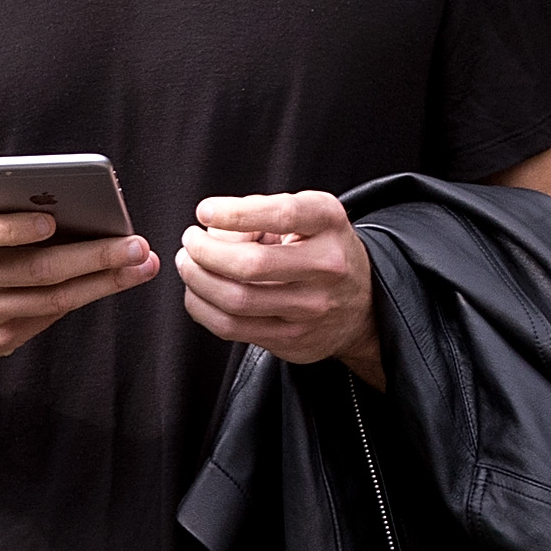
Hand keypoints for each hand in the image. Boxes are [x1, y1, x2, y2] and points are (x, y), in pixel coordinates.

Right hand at [0, 190, 157, 379]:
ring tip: (140, 265)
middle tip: (137, 246)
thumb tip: (61, 194)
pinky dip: (79, 299)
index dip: (14, 228)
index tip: (52, 221)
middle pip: (35, 270)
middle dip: (94, 257)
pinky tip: (109, 283)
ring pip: (50, 299)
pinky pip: (45, 318)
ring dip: (102, 282)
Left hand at [177, 190, 382, 385]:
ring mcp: (311, 309)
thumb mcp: (307, 215)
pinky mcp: (293, 340)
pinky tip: (198, 292)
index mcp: (329, 223)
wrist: (362, 305)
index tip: (205, 211)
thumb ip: (261, 212)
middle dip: (205, 252)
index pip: (281, 215)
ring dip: (197, 280)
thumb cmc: (321, 249)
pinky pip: (232, 328)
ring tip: (189, 264)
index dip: (235, 213)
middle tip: (190, 241)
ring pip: (237, 300)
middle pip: (251, 264)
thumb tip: (213, 231)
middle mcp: (327, 266)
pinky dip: (202, 308)